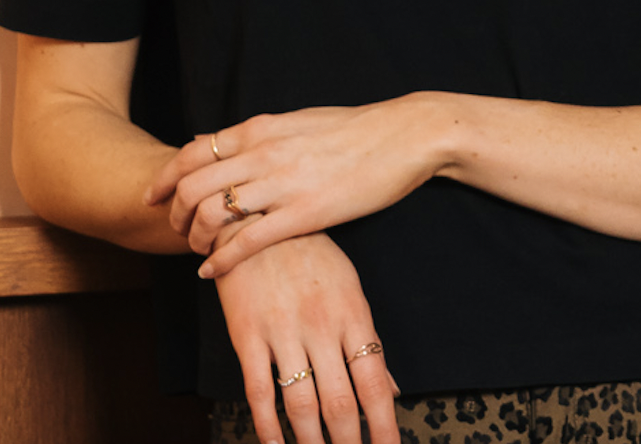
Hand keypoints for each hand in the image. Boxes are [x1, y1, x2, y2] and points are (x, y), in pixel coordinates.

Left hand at [145, 98, 445, 276]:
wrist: (406, 136)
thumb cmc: (356, 130)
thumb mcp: (297, 120)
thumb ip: (256, 134)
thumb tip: (215, 140)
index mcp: (261, 128)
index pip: (192, 153)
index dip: (164, 178)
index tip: (151, 196)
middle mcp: (264, 153)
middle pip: (192, 187)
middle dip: (173, 213)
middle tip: (173, 230)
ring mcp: (283, 184)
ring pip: (212, 214)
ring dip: (194, 238)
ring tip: (198, 250)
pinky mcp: (305, 213)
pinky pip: (246, 241)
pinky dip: (220, 259)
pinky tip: (211, 270)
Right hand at [215, 233, 399, 443]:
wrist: (259, 220)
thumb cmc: (313, 258)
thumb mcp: (350, 290)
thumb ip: (369, 343)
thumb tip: (392, 389)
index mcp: (355, 316)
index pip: (374, 383)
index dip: (382, 425)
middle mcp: (322, 327)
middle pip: (339, 400)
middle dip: (348, 442)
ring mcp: (283, 331)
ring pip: (300, 402)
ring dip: (310, 441)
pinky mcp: (248, 334)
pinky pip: (258, 389)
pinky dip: (266, 424)